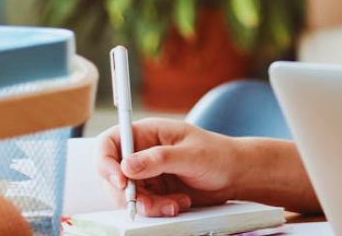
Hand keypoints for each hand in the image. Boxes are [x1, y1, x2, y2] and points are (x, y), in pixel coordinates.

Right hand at [95, 118, 244, 216]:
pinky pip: (144, 204)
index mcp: (148, 133)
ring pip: (128, 195)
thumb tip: (127, 166)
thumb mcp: (191, 155)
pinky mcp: (155, 190)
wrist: (235, 175)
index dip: (106, 162)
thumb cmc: (218, 155)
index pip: (111, 143)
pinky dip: (158, 208)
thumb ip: (159, 159)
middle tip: (148, 203)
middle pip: (113, 175)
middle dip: (129, 193)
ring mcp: (147, 173)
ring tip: (174, 203)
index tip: (120, 181)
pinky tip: (178, 203)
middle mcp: (143, 152)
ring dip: (148, 204)